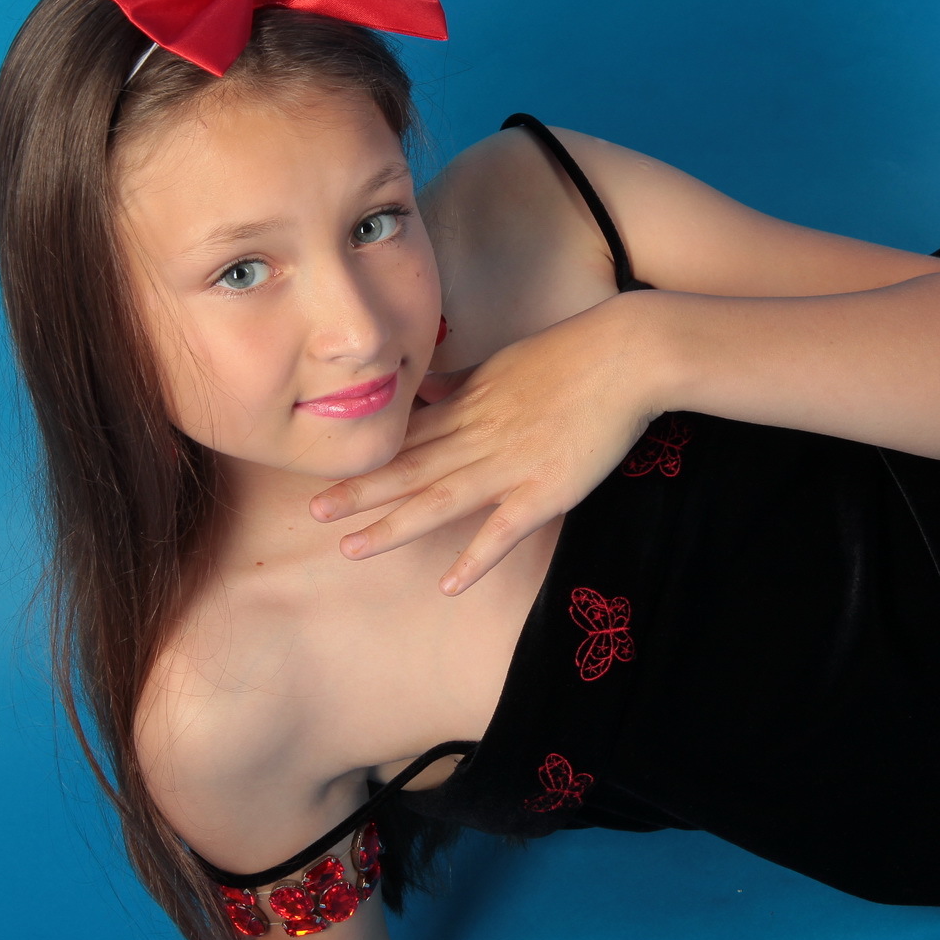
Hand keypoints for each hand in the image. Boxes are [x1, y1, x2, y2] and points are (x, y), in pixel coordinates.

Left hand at [310, 294, 663, 594]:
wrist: (626, 355)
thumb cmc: (571, 354)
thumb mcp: (503, 362)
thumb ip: (460, 382)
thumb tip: (424, 387)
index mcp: (468, 404)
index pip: (406, 434)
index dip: (367, 455)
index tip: (325, 470)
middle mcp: (478, 435)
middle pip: (410, 467)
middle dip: (361, 491)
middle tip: (313, 513)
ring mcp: (510, 464)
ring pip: (441, 498)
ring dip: (395, 525)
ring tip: (353, 548)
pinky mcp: (546, 489)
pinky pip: (504, 529)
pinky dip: (476, 557)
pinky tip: (449, 584)